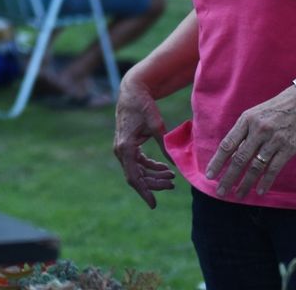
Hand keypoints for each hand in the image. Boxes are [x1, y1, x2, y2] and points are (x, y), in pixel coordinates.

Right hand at [113, 78, 174, 207]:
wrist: (132, 91)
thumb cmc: (143, 106)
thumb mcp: (156, 125)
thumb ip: (164, 146)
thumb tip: (174, 166)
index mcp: (125, 147)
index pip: (134, 177)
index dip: (144, 192)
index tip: (154, 205)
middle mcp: (120, 150)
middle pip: (136, 176)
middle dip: (154, 183)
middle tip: (172, 184)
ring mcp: (122, 148)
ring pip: (137, 170)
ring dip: (153, 176)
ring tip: (171, 178)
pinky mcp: (127, 145)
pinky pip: (137, 162)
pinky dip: (150, 167)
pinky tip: (164, 168)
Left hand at [204, 88, 295, 198]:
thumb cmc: (274, 110)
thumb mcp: (253, 114)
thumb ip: (242, 132)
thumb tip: (229, 154)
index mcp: (246, 120)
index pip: (228, 144)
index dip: (217, 161)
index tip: (209, 175)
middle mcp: (258, 130)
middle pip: (239, 158)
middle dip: (229, 177)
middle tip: (220, 192)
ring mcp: (274, 140)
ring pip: (256, 167)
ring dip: (245, 183)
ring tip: (238, 195)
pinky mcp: (288, 148)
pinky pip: (274, 169)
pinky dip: (266, 182)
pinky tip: (259, 191)